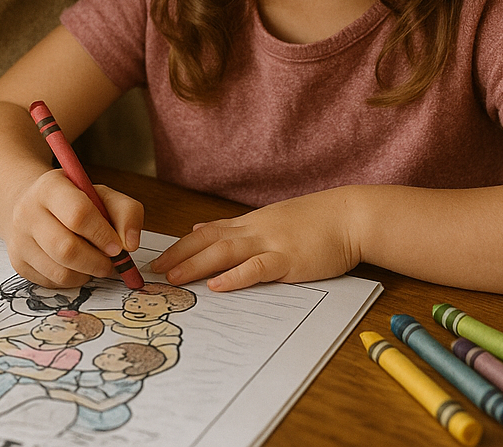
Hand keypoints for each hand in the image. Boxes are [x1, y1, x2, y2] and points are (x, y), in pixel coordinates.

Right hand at [5, 167, 143, 286]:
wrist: (32, 205)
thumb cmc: (74, 200)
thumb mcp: (101, 194)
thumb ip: (126, 211)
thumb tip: (130, 244)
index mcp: (50, 187)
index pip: (78, 214)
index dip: (103, 234)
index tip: (118, 246)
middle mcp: (28, 212)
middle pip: (66, 248)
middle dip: (97, 261)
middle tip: (112, 263)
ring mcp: (19, 239)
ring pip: (60, 271)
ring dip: (87, 274)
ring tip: (96, 263)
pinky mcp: (18, 263)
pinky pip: (52, 283)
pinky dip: (73, 280)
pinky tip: (78, 267)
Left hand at [150, 188, 360, 290]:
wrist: (349, 216)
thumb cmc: (314, 222)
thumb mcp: (269, 219)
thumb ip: (235, 226)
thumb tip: (201, 226)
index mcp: (250, 224)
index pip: (206, 232)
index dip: (180, 245)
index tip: (158, 258)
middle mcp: (254, 230)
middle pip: (208, 241)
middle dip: (178, 256)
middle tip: (154, 272)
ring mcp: (271, 243)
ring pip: (226, 252)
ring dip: (197, 265)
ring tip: (174, 278)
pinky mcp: (289, 259)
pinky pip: (258, 268)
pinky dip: (236, 276)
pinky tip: (218, 285)